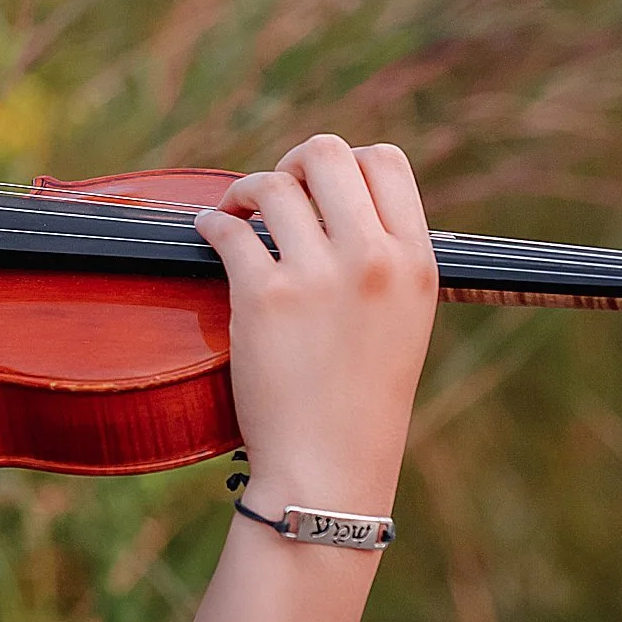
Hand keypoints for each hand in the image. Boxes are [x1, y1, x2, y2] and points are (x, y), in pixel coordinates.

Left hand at [193, 135, 436, 514]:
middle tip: (273, 194)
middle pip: (326, 153)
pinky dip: (209, 222)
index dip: (344, 163)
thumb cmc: (360, 399)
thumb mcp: (403, 318)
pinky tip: (206, 230)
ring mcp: (318, 276)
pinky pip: (226, 228)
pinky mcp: (264, 298)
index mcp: (415, 262)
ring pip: (273, 184)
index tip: (319, 189)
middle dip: (290, 164)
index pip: (385, 161)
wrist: (329, 468)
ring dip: (244, 192)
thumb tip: (338, 197)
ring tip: (234, 212)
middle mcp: (373, 259)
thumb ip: (383, 256)